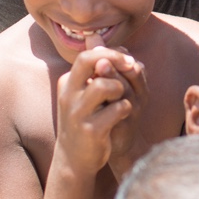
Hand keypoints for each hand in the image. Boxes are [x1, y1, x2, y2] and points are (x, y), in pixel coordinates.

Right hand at [55, 39, 142, 174]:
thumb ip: (96, 68)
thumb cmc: (87, 120)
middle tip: (130, 66)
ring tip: (121, 99)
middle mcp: (68, 95)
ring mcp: (77, 113)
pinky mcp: (90, 130)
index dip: (111, 53)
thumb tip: (98, 38)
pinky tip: (122, 114)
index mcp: (68, 83)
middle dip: (115, 60)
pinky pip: (116, 109)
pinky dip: (125, 108)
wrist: (75, 159)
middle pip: (88, 61)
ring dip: (120, 88)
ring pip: (103, 85)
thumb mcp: (87, 93)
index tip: (129, 60)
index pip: (87, 55)